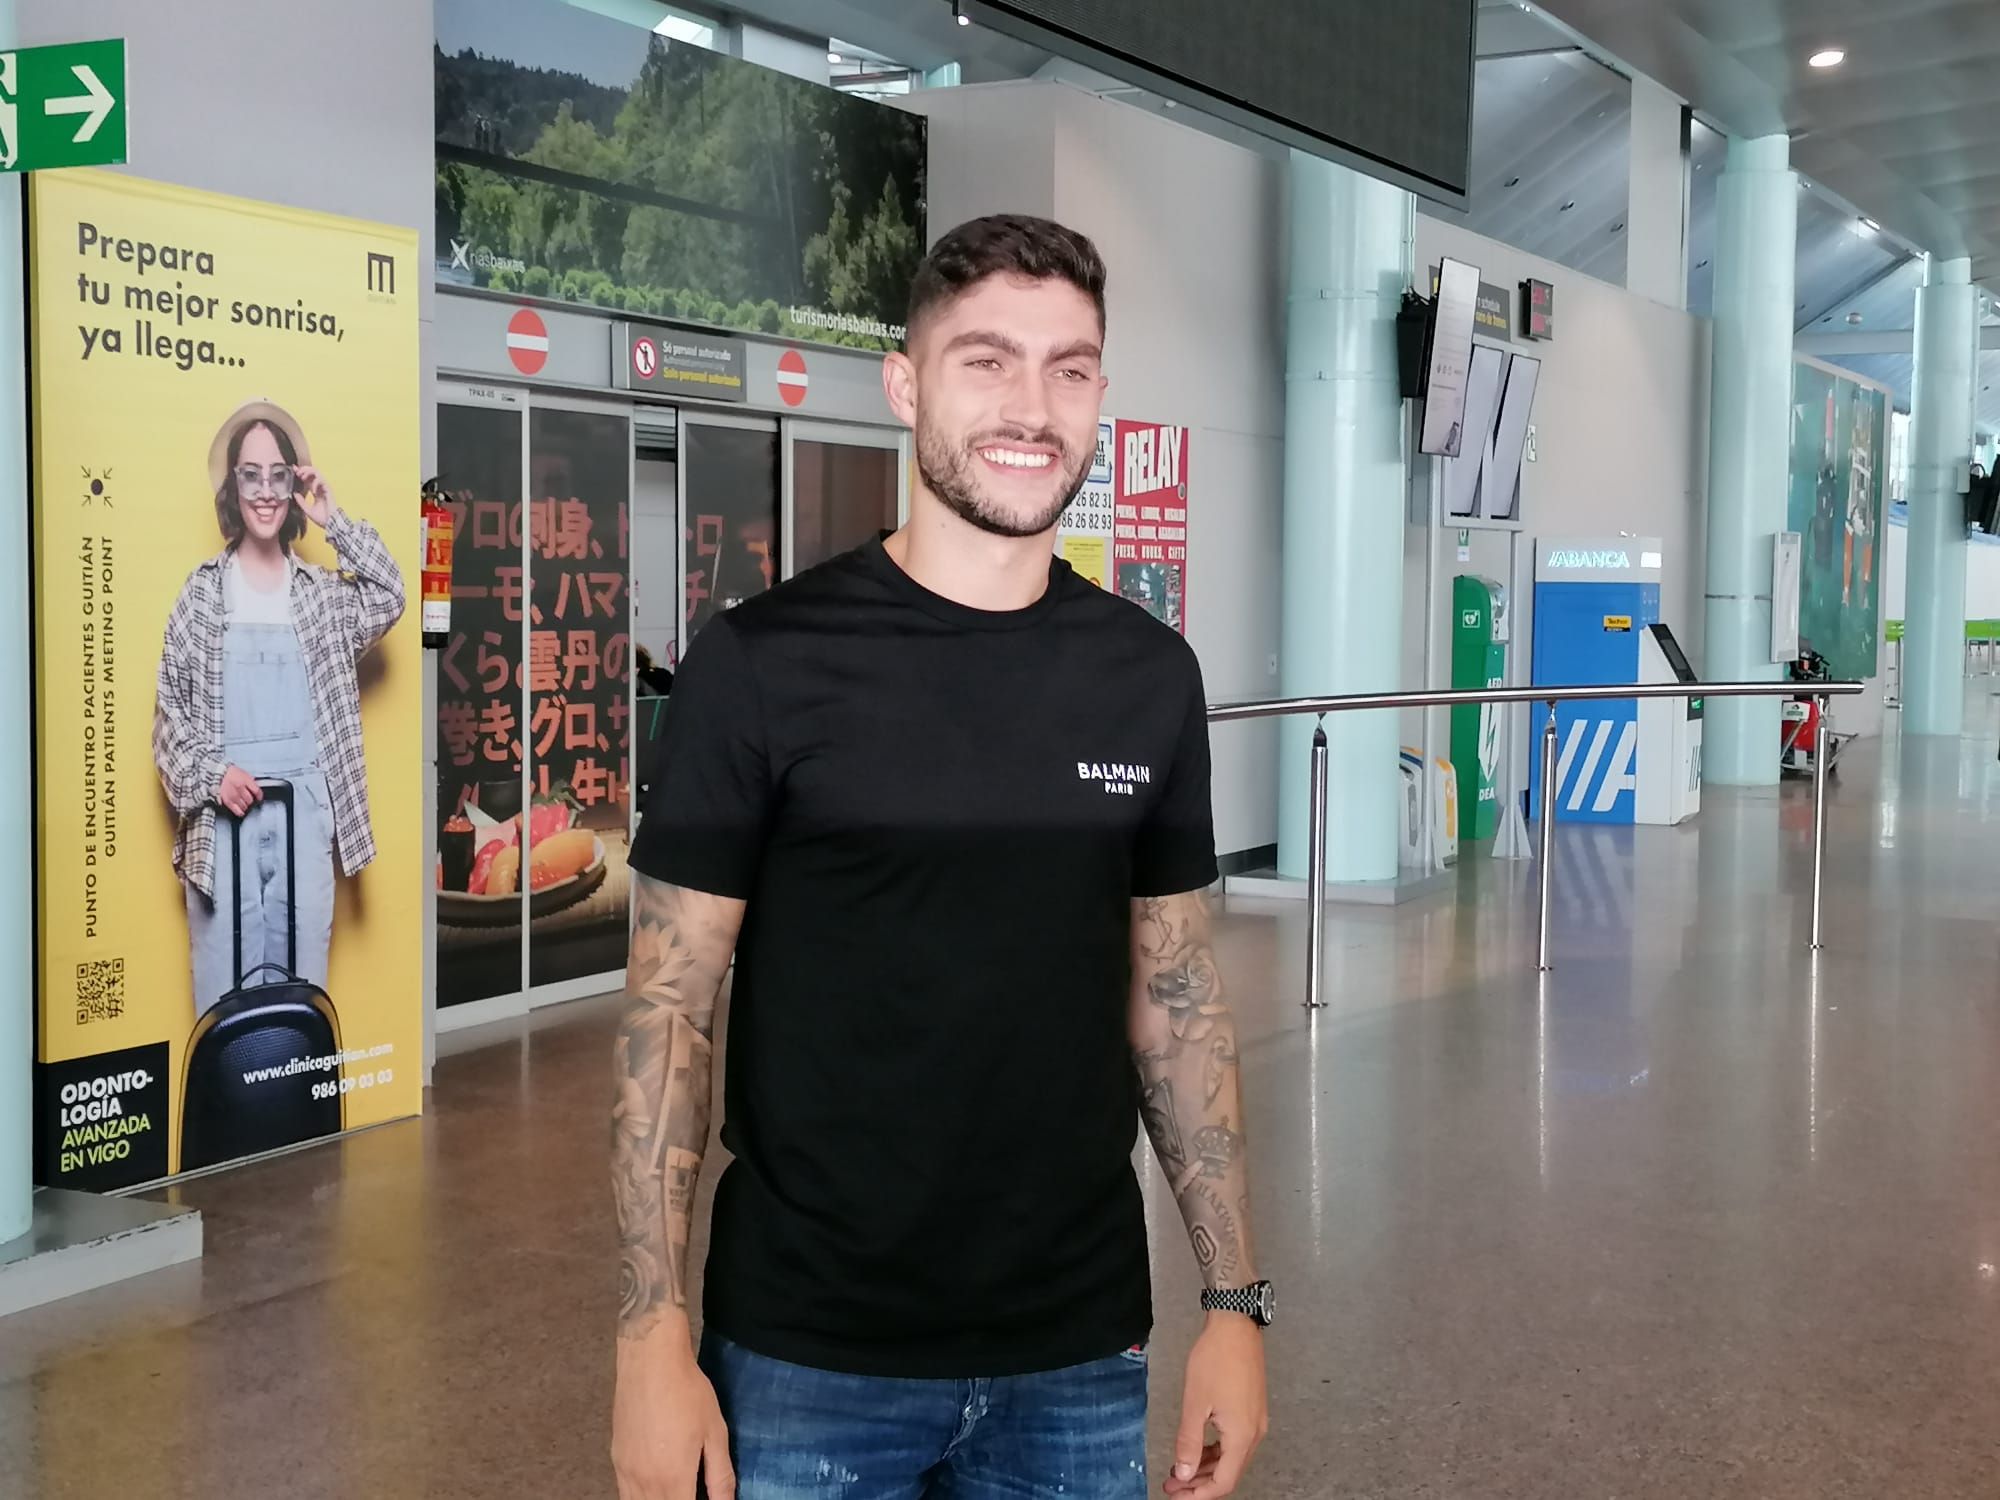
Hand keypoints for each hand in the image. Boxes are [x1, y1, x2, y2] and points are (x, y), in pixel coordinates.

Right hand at [216, 766, 263, 818]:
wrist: (216, 774)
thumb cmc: (230, 773)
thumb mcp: (244, 773)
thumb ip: (251, 782)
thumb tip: (255, 790)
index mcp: (245, 780)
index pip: (257, 791)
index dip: (259, 796)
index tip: (259, 798)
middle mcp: (240, 788)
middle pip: (250, 800)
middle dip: (251, 801)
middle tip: (250, 800)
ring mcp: (233, 795)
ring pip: (244, 806)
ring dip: (246, 806)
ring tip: (244, 804)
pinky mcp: (227, 801)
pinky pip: (236, 810)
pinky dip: (240, 812)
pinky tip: (242, 812)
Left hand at [293, 464, 332, 527]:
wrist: (330, 524)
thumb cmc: (322, 518)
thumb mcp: (307, 509)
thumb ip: (301, 501)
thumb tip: (294, 493)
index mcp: (316, 492)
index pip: (308, 479)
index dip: (301, 472)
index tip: (294, 469)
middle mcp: (320, 488)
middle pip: (313, 473)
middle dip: (304, 470)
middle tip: (297, 472)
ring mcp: (325, 488)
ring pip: (317, 473)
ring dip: (308, 472)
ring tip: (302, 476)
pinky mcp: (328, 490)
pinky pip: (322, 481)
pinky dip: (315, 482)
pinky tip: (312, 488)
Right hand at [611, 1329, 734, 1499]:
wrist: (650, 1361)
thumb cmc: (687, 1392)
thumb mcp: (715, 1432)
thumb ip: (720, 1475)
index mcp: (674, 1478)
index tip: (705, 1498)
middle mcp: (645, 1482)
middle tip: (692, 1490)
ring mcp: (626, 1472)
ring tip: (677, 1489)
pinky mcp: (616, 1459)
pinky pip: (625, 1493)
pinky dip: (640, 1497)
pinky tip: (656, 1486)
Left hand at [1164, 1313, 1267, 1497]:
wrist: (1235, 1326)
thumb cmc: (1215, 1359)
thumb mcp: (1195, 1403)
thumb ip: (1189, 1442)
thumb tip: (1184, 1473)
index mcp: (1242, 1436)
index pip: (1223, 1482)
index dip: (1199, 1495)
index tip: (1177, 1496)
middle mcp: (1255, 1434)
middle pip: (1229, 1474)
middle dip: (1199, 1483)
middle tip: (1172, 1485)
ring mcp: (1256, 1422)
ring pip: (1232, 1458)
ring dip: (1206, 1467)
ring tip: (1179, 1470)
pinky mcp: (1252, 1410)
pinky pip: (1235, 1442)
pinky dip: (1215, 1451)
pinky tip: (1197, 1450)